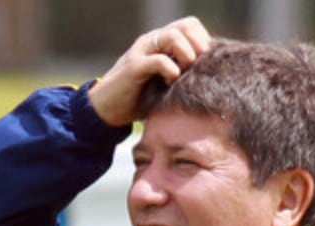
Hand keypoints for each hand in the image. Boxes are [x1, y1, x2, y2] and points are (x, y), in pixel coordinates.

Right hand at [88, 17, 211, 126]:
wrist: (106, 110)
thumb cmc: (138, 99)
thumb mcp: (165, 83)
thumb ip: (181, 73)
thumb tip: (208, 74)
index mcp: (160, 42)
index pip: (190, 25)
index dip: (202, 41)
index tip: (203, 63)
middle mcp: (151, 42)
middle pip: (185, 26)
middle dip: (198, 46)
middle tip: (196, 67)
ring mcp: (141, 51)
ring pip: (173, 36)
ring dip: (186, 55)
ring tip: (183, 73)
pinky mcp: (133, 67)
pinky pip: (159, 60)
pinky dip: (171, 71)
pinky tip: (170, 83)